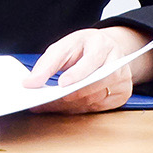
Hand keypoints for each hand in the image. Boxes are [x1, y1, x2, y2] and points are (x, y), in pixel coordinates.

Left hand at [24, 26, 152, 113]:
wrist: (106, 48)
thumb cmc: (81, 48)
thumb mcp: (63, 47)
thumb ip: (47, 64)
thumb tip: (29, 83)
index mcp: (101, 44)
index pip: (92, 61)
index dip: (77, 73)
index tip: (62, 83)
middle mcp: (117, 61)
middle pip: (96, 83)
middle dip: (70, 93)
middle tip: (47, 101)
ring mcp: (123, 79)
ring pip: (96, 98)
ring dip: (71, 104)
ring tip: (49, 105)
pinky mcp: (123, 93)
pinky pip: (99, 107)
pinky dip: (80, 108)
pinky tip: (65, 107)